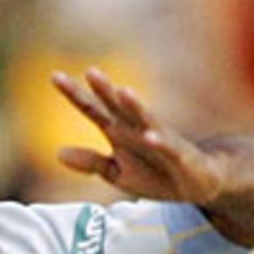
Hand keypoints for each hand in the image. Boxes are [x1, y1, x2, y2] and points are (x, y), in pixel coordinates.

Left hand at [52, 68, 229, 205]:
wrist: (197, 181)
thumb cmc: (156, 174)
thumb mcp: (117, 173)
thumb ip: (90, 162)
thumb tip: (57, 153)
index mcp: (119, 132)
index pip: (93, 110)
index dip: (75, 94)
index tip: (55, 76)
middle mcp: (137, 129)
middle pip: (118, 106)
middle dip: (106, 90)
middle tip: (91, 72)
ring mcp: (160, 139)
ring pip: (146, 119)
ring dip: (135, 106)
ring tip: (123, 92)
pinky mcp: (180, 155)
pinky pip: (169, 147)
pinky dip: (160, 141)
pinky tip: (150, 136)